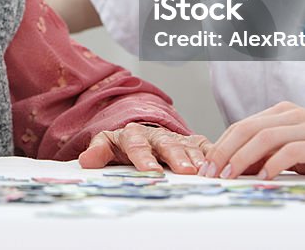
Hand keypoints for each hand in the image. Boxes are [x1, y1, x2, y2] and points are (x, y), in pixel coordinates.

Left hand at [78, 123, 212, 174]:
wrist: (141, 134)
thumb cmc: (124, 145)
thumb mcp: (107, 145)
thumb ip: (98, 151)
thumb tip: (86, 160)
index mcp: (133, 134)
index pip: (137, 145)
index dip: (144, 158)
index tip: (151, 172)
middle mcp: (157, 134)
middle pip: (167, 144)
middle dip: (176, 156)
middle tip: (184, 170)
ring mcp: (176, 137)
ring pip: (187, 145)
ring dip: (195, 158)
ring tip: (202, 171)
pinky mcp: (192, 141)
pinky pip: (204, 146)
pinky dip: (211, 154)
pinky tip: (218, 165)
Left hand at [200, 101, 304, 179]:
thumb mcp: (298, 152)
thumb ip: (270, 155)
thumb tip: (236, 169)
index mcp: (282, 113)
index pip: (241, 126)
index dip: (220, 146)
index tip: (206, 167)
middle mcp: (293, 115)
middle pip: (246, 128)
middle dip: (223, 151)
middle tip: (210, 173)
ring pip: (264, 137)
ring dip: (242, 158)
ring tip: (229, 176)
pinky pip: (291, 150)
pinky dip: (273, 163)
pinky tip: (264, 177)